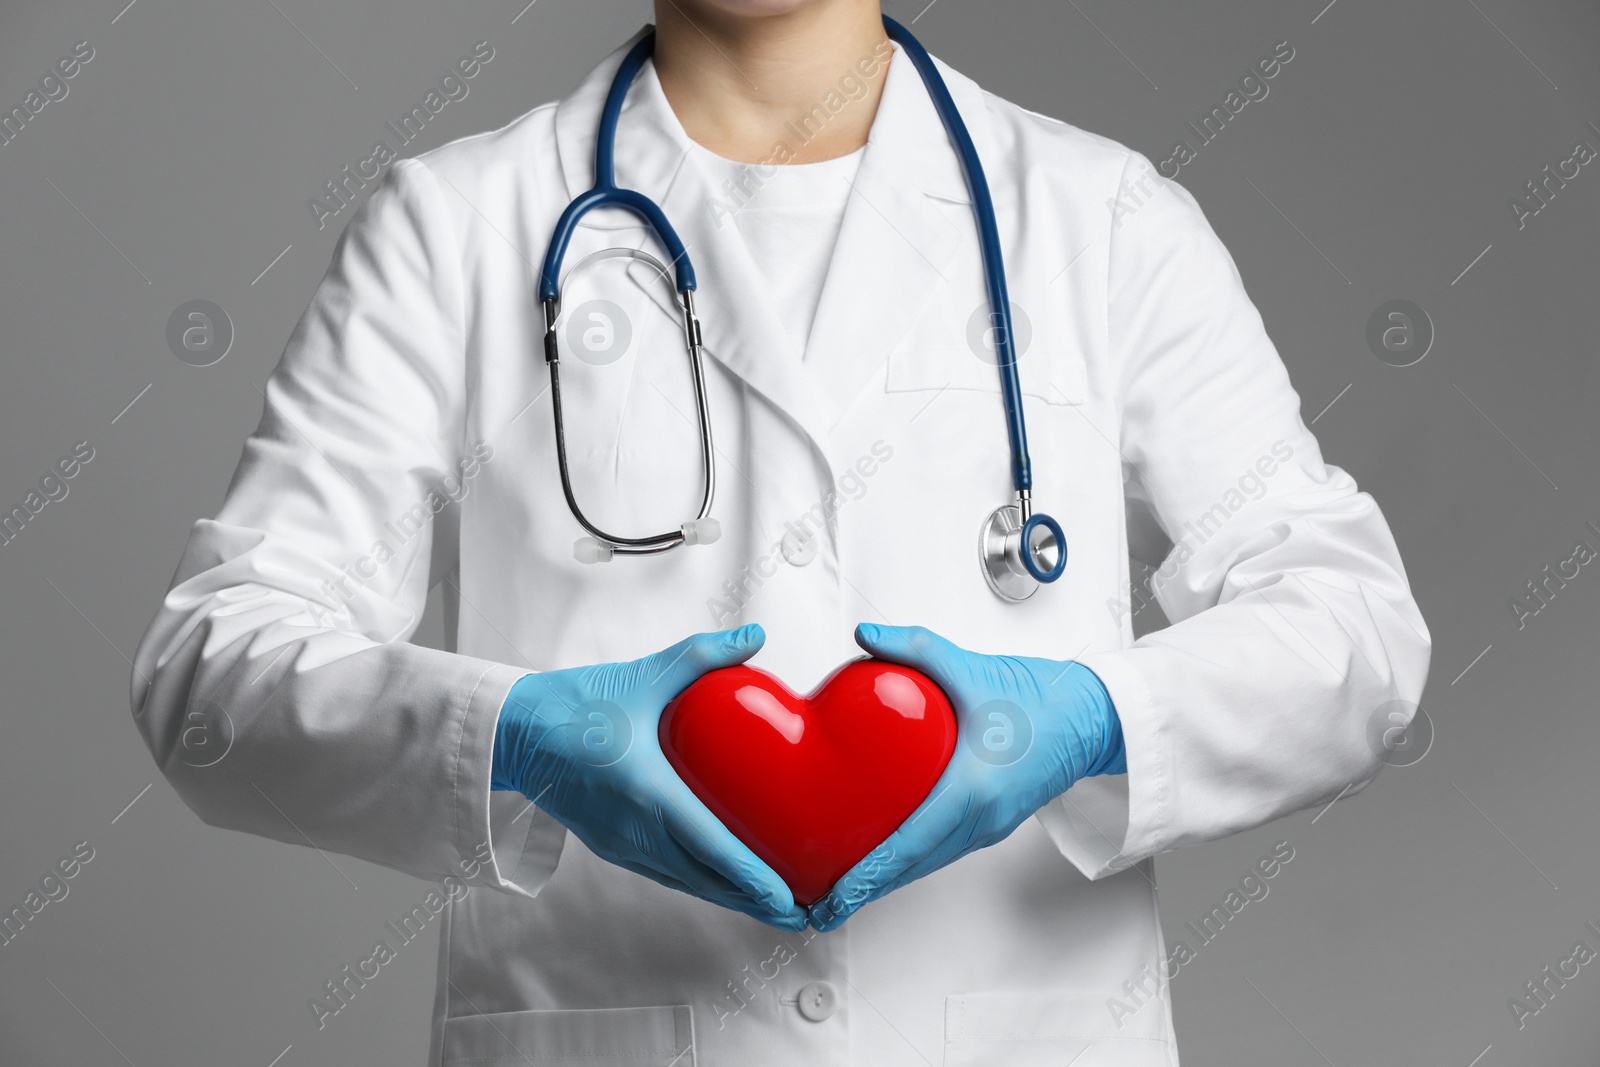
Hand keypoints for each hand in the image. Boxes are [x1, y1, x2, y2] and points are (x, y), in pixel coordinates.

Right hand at [492, 624, 805, 929]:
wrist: (512, 733)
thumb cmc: (574, 705)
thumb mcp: (644, 674)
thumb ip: (702, 654)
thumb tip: (754, 636)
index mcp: (646, 791)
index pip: (709, 846)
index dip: (750, 878)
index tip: (785, 899)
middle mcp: (634, 829)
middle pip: (705, 880)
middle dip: (754, 901)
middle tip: (800, 916)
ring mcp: (621, 843)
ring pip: (686, 882)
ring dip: (729, 897)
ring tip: (772, 906)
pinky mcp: (612, 844)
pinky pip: (666, 873)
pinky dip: (701, 883)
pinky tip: (723, 882)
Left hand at [809, 624, 1124, 930]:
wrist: (1094, 717)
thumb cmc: (1044, 698)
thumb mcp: (971, 667)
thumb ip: (914, 647)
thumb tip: (865, 637)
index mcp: (975, 787)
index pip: (911, 842)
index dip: (870, 873)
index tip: (837, 894)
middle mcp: (983, 817)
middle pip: (914, 866)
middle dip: (866, 890)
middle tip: (821, 908)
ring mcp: (990, 825)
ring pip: (927, 863)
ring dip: (886, 880)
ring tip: (842, 891)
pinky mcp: (993, 822)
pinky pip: (943, 850)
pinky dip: (910, 862)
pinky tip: (883, 860)